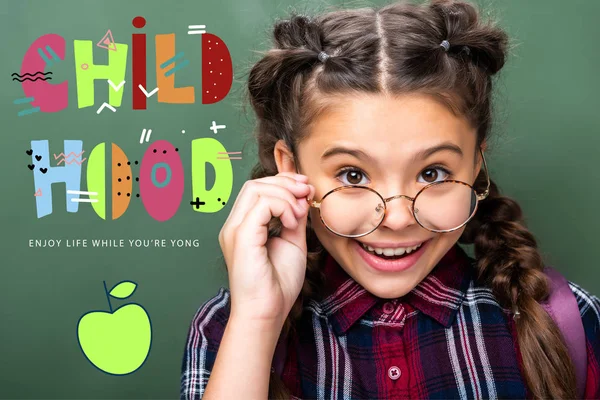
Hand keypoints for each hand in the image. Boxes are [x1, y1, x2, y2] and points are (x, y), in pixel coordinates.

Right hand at [218, 172, 314, 324]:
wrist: (267, 313)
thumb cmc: (278, 285)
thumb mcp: (292, 243)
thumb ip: (294, 219)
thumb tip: (302, 197)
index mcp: (243, 227)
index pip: (257, 189)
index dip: (283, 182)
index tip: (306, 189)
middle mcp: (234, 225)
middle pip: (254, 184)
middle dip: (285, 182)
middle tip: (307, 192)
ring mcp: (235, 230)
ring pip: (256, 189)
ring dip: (286, 195)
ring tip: (300, 214)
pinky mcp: (242, 237)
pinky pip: (262, 204)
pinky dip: (283, 207)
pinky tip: (293, 224)